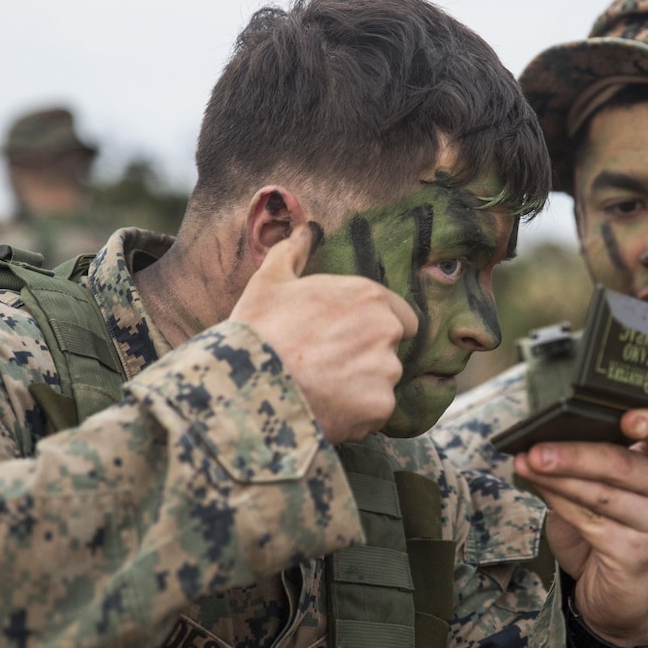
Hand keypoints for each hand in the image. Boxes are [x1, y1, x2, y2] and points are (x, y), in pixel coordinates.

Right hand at [229, 223, 418, 442]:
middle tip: (325, 367)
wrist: (247, 386)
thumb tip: (303, 231)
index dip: (374, 328)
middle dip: (366, 359)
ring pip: (381, 384)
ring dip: (359, 390)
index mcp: (368, 296)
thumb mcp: (269, 282)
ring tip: (319, 390)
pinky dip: (354, 416)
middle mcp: (386, 331)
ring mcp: (386, 371)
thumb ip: (293, 253)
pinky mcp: (379, 408)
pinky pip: (373, 414)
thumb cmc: (258, 329)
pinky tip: (322, 410)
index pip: (401, 316)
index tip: (346, 339)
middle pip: (390, 350)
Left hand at [513, 409, 647, 646]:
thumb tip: (537, 442)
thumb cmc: (606, 528)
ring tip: (527, 465)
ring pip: (603, 494)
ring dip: (559, 479)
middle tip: (536, 450)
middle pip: (624, 464)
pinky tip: (540, 491)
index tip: (629, 419)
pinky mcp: (636, 554)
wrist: (618, 591)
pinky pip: (591, 523)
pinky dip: (560, 504)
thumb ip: (580, 463)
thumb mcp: (596, 487)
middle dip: (575, 455)